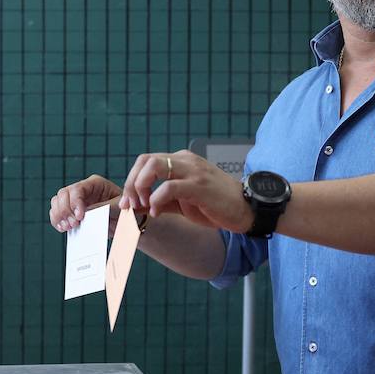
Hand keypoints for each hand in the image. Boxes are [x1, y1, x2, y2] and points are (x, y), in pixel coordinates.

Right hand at [49, 174, 121, 232]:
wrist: (126, 222)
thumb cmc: (125, 211)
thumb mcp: (118, 208)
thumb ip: (103, 208)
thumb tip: (86, 212)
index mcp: (95, 184)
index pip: (77, 189)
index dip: (75, 202)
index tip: (79, 217)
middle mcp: (83, 190)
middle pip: (63, 194)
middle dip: (65, 210)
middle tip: (73, 224)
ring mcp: (75, 200)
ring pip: (57, 202)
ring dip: (59, 215)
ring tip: (67, 227)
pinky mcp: (72, 211)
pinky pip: (57, 213)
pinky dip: (57, 220)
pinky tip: (62, 228)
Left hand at [119, 150, 252, 232]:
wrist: (247, 209)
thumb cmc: (215, 206)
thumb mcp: (182, 203)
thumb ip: (159, 202)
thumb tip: (135, 208)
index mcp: (180, 161)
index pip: (145, 161)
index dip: (131, 181)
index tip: (127, 203)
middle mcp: (185, 161)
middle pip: (145, 161)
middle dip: (131, 184)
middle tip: (131, 205)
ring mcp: (193, 171)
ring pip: (154, 167)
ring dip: (140, 188)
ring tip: (143, 206)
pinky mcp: (200, 185)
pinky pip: (170, 186)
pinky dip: (157, 199)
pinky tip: (157, 213)